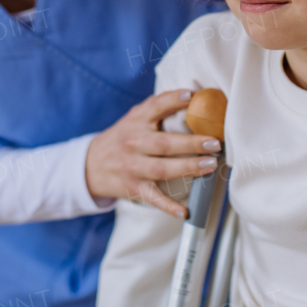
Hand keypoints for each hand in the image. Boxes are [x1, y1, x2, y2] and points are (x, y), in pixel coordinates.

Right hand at [85, 89, 222, 218]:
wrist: (91, 165)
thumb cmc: (123, 138)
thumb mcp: (134, 118)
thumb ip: (158, 109)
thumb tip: (194, 98)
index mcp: (136, 121)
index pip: (154, 107)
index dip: (172, 100)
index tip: (191, 96)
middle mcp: (133, 143)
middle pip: (164, 144)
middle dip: (191, 144)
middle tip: (214, 143)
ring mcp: (133, 167)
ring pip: (162, 170)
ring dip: (188, 168)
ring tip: (210, 165)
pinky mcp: (134, 188)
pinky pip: (153, 198)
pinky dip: (168, 206)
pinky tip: (185, 211)